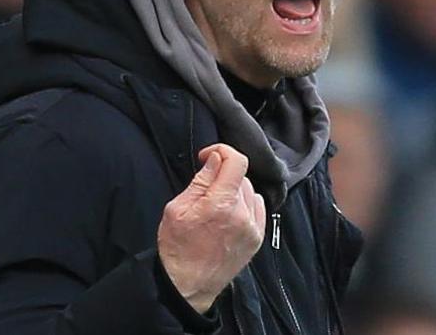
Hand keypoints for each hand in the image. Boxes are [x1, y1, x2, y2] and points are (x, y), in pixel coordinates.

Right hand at [158, 144, 265, 312]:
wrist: (187, 285)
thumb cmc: (177, 248)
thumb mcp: (177, 209)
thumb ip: (200, 181)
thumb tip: (215, 159)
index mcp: (220, 204)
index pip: (237, 161)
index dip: (222, 151)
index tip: (208, 157)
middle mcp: (242, 214)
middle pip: (242, 176)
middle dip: (224, 174)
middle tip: (206, 187)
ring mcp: (252, 227)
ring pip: (250, 191)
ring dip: (235, 189)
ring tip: (217, 203)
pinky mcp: (257, 238)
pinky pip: (258, 207)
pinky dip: (246, 203)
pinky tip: (231, 212)